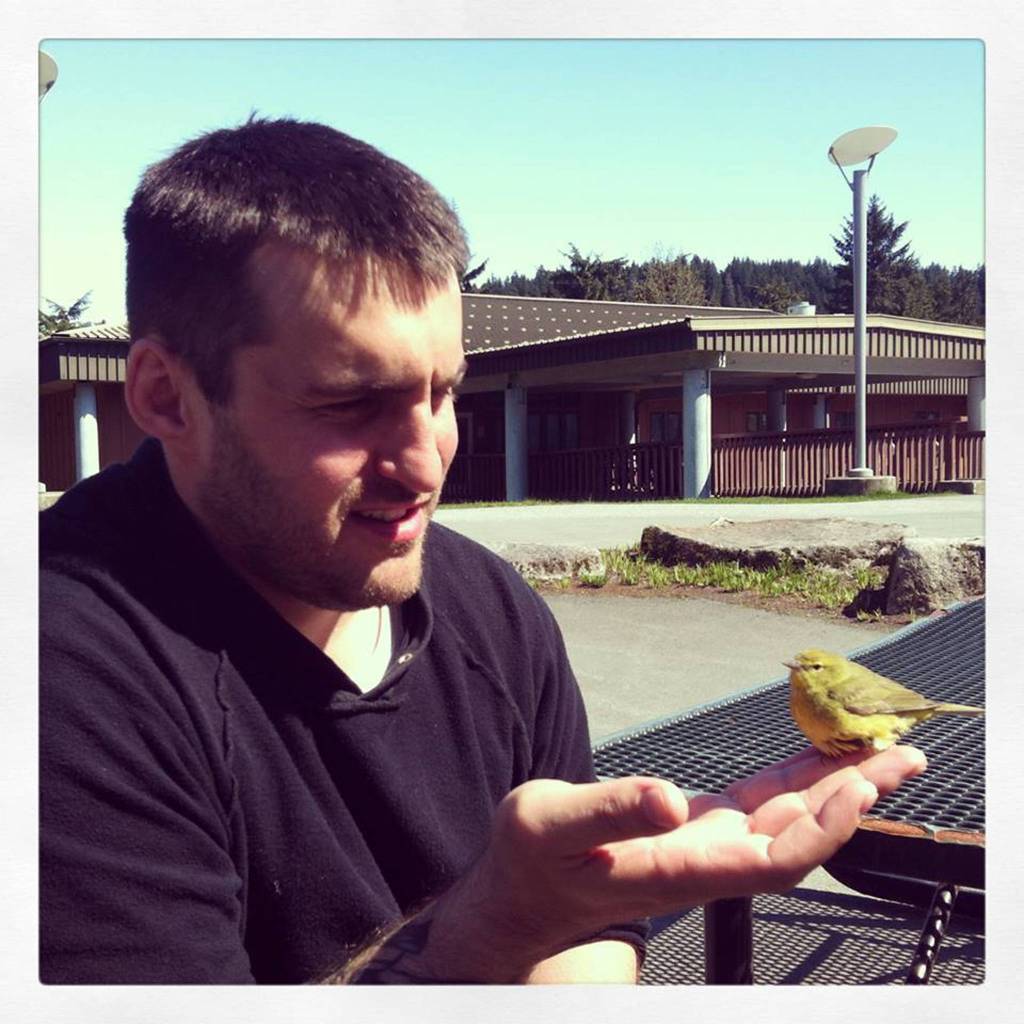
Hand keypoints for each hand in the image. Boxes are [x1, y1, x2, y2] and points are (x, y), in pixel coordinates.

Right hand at [345, 744, 924, 982]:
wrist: (525, 891)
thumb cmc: (530, 859)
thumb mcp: (548, 823)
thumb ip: (607, 808)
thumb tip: (667, 799)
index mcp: (675, 868)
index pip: (770, 860)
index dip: (821, 830)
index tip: (856, 788)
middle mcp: (704, 861)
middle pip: (800, 838)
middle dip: (855, 797)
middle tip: (902, 753)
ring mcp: (705, 844)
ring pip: (788, 818)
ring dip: (837, 784)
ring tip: (882, 749)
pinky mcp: (699, 827)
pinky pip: (760, 800)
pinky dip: (795, 775)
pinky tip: (819, 752)